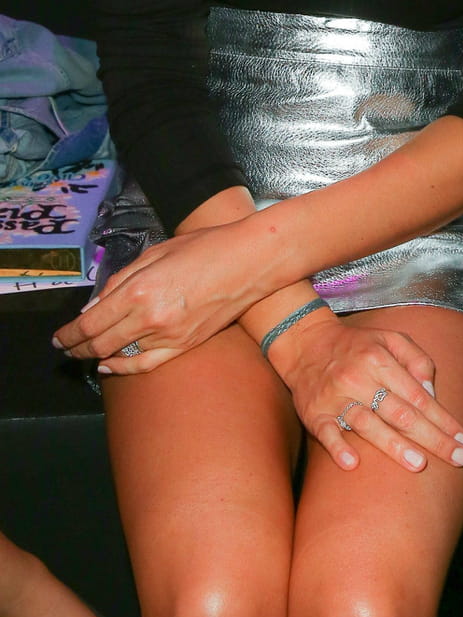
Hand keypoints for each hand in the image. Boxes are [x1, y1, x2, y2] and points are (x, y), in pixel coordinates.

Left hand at [52, 215, 273, 370]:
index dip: (68, 334)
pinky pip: (146, 365)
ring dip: (96, 356)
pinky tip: (110, 366)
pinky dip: (123, 369)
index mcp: (139, 289)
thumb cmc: (206, 247)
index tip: (58, 338)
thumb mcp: (156, 252)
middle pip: (100, 342)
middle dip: (76, 348)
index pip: (90, 322)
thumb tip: (95, 306)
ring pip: (119, 355)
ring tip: (84, 354)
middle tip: (66, 347)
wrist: (250, 260)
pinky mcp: (185, 345)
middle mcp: (150, 317)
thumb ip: (122, 279)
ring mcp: (169, 335)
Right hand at [265, 305, 462, 473]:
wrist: (305, 343)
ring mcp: (335, 397)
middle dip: (432, 438)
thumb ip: (416, 359)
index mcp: (380, 360)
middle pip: (400, 413)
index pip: (419, 395)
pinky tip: (352, 463)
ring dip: (393, 445)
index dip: (443, 419)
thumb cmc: (357, 346)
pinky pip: (326, 432)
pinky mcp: (313, 413)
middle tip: (458, 458)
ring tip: (418, 464)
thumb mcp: (390, 339)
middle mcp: (359, 378)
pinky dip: (338, 447)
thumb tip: (431, 392)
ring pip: (367, 424)